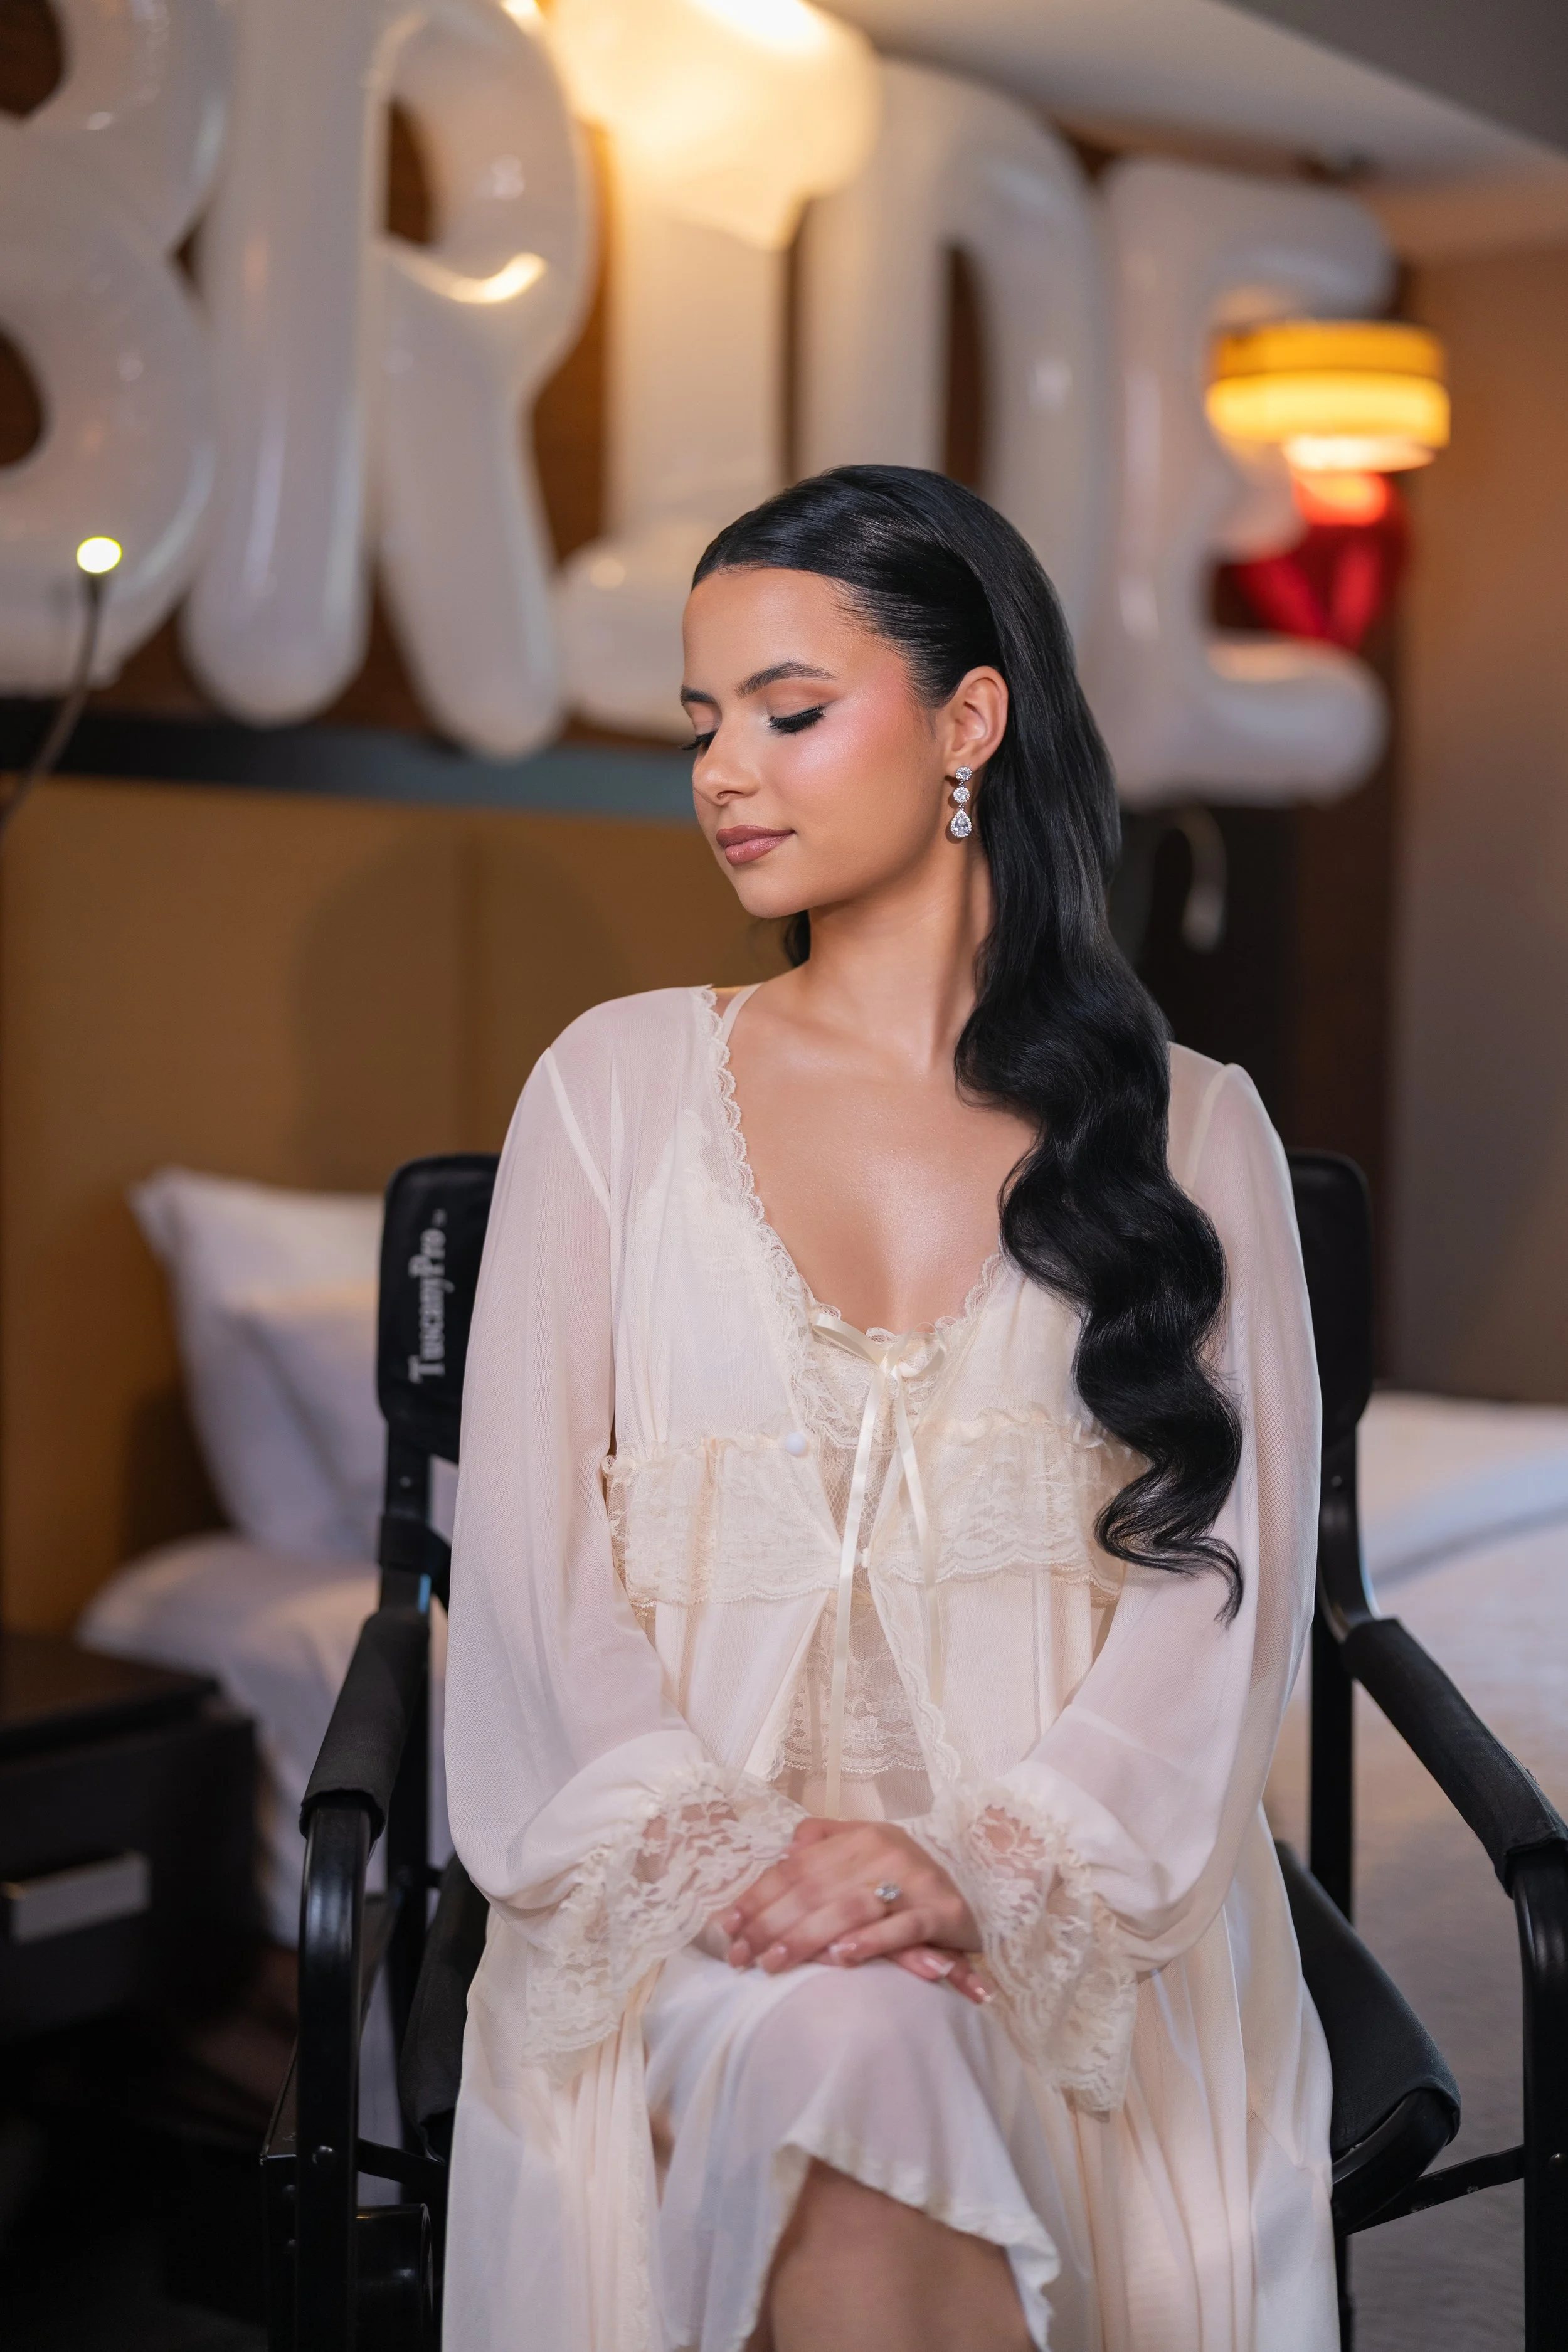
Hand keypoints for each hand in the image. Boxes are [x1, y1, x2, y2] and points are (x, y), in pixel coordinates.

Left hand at [716, 1819, 991, 2003]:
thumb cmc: (906, 1881)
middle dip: (770, 1925)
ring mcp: (915, 1879)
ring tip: (773, 1964)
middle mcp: (885, 1850)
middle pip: (815, 1889)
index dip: (759, 1896)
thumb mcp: (867, 1851)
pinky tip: (839, 1959)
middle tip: (740, 1957)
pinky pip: (900, 1928)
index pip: (797, 1867)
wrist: (977, 1891)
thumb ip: (827, 1843)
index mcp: (860, 1835)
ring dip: (806, 1938)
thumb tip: (787, 1849)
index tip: (727, 1927)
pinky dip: (868, 1943)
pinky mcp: (941, 1910)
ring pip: (848, 1909)